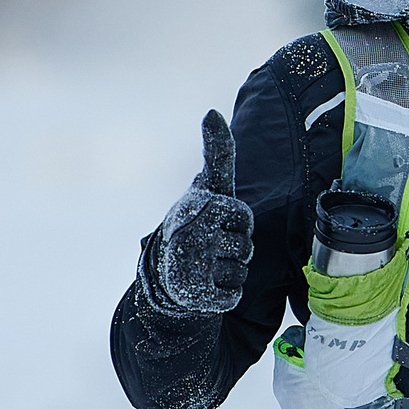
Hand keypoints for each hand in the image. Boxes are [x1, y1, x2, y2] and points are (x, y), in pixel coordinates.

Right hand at [147, 111, 254, 315]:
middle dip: (235, 249)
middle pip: (246, 246)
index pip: (243, 217)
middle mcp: (192, 234)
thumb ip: (217, 152)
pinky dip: (224, 295)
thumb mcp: (207, 186)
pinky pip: (233, 296)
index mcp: (198, 206)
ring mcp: (192, 267)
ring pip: (241, 272)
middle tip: (209, 246)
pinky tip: (203, 286)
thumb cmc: (195, 222)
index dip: (236, 222)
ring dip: (229, 272)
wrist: (162, 274)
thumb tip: (211, 111)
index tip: (214, 220)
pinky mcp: (195, 296)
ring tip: (205, 265)